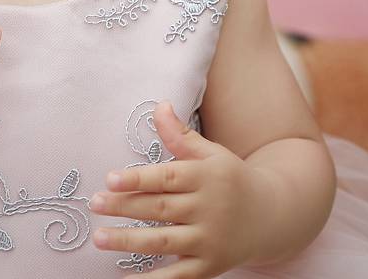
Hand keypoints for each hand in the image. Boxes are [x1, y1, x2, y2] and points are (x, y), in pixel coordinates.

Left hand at [87, 101, 258, 277]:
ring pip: (164, 241)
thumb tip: (158, 106)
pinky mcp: (209, 266)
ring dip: (129, 240)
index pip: (167, 177)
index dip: (138, 178)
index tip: (110, 179)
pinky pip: (177, 276)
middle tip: (95, 204)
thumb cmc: (231, 180)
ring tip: (99, 237)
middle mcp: (209, 208)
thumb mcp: (211, 154)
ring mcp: (209, 240)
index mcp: (207, 176)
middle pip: (160, 208)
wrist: (272, 216)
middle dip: (125, 207)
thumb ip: (180, 135)